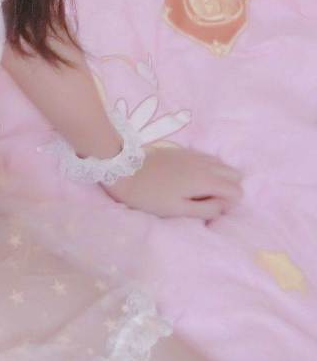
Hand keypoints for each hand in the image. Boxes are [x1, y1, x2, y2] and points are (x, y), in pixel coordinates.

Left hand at [104, 145, 243, 219]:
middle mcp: (205, 162)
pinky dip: (207, 169)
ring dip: (218, 178)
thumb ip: (207, 209)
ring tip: (197, 191)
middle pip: (234, 174)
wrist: (124, 169)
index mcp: (206, 178)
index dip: (229, 204)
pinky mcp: (183, 150)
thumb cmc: (150, 196)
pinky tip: (189, 179)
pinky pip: (207, 158)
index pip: (237, 190)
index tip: (209, 208)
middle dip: (228, 189)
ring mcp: (194, 154)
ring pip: (221, 164)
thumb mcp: (179, 210)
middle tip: (205, 200)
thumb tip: (224, 206)